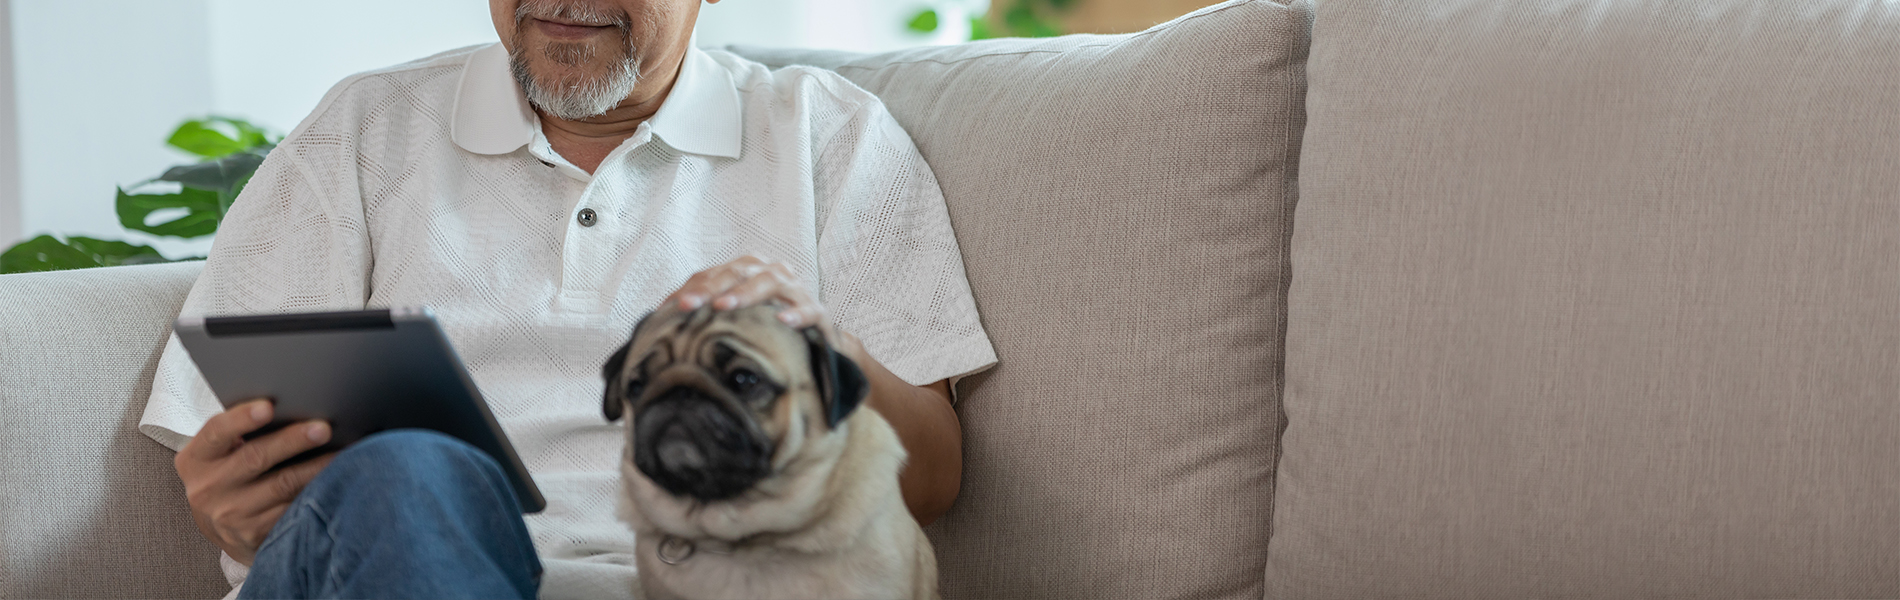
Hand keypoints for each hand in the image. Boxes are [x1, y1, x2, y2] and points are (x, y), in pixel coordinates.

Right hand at [175, 399, 335, 564]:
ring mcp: (230, 514)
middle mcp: (208, 488)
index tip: (268, 406)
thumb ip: (240, 434)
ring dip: (315, 468)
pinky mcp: (254, 534)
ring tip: (342, 453)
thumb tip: (292, 405)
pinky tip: (336, 481)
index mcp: (196, 460)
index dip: (242, 418)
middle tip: (322, 428)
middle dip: (292, 441)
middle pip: (255, 457)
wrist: (221, 528)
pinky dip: (316, 493)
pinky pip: (292, 510)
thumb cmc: (228, 475)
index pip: (216, 432)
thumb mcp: (219, 456)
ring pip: (282, 486)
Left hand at [661, 255, 829, 329]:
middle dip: (711, 287)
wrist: (815, 341)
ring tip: (725, 305)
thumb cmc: (767, 326)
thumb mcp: (736, 316)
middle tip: (689, 304)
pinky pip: (808, 309)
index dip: (693, 287)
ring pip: (770, 282)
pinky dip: (796, 313)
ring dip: (746, 293)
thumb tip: (656, 317)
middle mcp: (771, 272)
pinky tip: (783, 320)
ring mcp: (795, 289)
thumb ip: (703, 311)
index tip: (671, 306)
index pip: (715, 274)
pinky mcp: (817, 311)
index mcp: (748, 271)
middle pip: (738, 272)